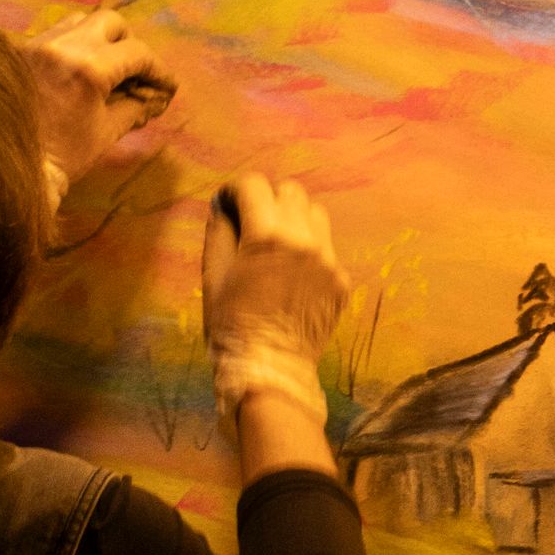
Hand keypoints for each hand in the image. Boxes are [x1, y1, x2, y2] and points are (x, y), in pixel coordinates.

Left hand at [21, 8, 175, 201]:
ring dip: (100, 41)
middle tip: (135, 72)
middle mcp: (62, 45)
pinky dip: (73, 48)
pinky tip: (77, 75)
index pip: (136, 52)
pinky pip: (55, 37)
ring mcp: (38, 45)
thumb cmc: (65, 156)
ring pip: (80, 23)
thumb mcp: (108, 131)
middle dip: (129, 44)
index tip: (167, 85)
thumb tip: (154, 95)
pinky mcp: (21, 52)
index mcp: (88, 66)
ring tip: (105, 71)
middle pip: (110, 22)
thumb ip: (135, 105)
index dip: (158, 69)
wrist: (10, 169)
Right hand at [201, 174, 347, 368]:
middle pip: (291, 191)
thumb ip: (218, 232)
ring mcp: (328, 261)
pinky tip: (293, 277)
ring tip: (278, 245)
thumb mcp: (213, 277)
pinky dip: (309, 252)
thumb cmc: (231, 326)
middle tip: (253, 223)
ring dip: (294, 219)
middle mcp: (304, 241)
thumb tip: (224, 206)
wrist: (269, 370)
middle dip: (268, 199)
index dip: (236, 189)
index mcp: (266, 237)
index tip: (229, 203)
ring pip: (315, 214)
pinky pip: (326, 249)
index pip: (255, 184)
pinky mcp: (341, 281)